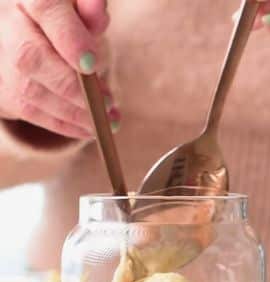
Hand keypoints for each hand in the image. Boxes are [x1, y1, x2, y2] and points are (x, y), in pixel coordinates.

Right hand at [0, 0, 116, 139]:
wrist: (35, 39)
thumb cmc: (66, 24)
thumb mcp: (80, 15)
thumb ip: (90, 15)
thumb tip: (98, 8)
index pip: (45, 8)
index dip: (69, 38)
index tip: (92, 64)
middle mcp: (5, 24)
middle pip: (31, 57)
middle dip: (73, 88)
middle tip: (107, 105)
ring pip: (30, 91)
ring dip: (74, 113)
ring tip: (106, 121)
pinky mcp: (1, 89)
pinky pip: (29, 112)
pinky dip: (64, 125)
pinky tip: (88, 129)